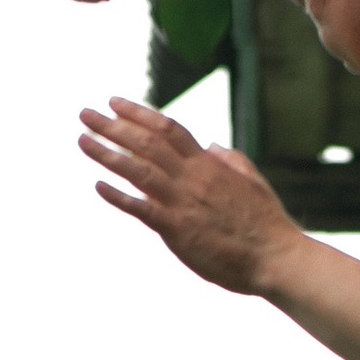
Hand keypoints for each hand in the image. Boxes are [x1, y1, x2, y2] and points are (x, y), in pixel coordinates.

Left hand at [78, 97, 297, 294]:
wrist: (277, 257)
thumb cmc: (266, 225)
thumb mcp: (251, 182)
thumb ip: (230, 161)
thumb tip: (211, 146)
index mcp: (208, 165)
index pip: (167, 129)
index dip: (139, 113)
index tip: (115, 102)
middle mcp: (193, 177)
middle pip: (146, 142)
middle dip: (113, 126)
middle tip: (85, 114)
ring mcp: (184, 202)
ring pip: (139, 169)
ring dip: (107, 153)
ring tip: (82, 140)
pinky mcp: (178, 229)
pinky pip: (142, 209)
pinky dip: (119, 196)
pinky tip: (98, 186)